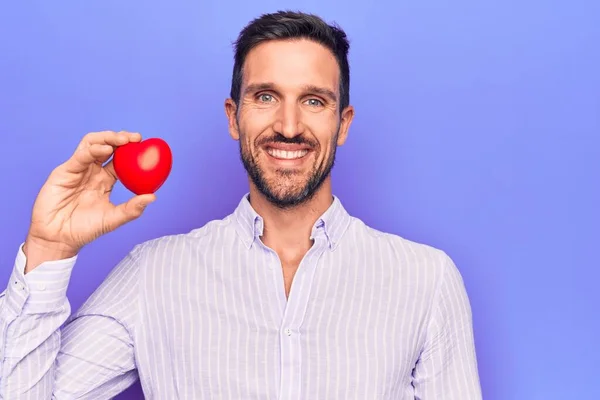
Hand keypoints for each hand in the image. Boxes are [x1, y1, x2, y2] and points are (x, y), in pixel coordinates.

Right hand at [23, 131, 155, 269]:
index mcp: (106, 180)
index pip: (121, 160)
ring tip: (122, 140)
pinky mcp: (65, 171)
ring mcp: (79, 169)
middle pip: (107, 146)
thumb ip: (132, 209)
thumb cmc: (84, 230)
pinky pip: (80, 156)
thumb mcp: (113, 219)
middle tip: (136, 138)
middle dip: (121, 138)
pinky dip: (93, 149)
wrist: (59, 238)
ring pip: (92, 144)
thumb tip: (153, 197)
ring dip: (108, 138)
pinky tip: (106, 149)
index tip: (146, 147)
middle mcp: (93, 171)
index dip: (133, 151)